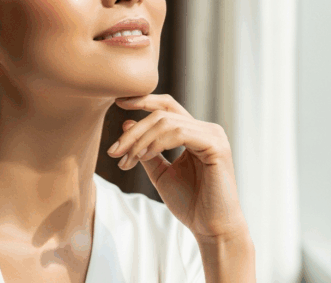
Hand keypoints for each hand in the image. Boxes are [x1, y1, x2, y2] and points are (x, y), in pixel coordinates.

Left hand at [108, 94, 248, 240]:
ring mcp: (213, 135)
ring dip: (141, 140)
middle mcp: (206, 129)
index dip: (143, 101)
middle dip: (133, 132)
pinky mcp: (216, 146)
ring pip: (167, 122)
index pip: (167, 107)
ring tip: (127, 160)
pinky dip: (157, 143)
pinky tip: (144, 156)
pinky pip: (179, 133)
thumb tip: (126, 123)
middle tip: (114, 151)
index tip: (118, 102)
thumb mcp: (160, 172)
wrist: (211, 228)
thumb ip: (145, 149)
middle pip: (161, 114)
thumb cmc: (189, 203)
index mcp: (195, 132)